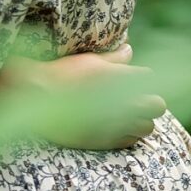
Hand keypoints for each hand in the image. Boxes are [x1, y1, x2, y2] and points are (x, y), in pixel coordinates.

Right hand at [0, 42, 166, 149]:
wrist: (33, 99)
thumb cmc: (60, 74)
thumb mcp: (89, 61)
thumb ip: (114, 59)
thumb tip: (130, 50)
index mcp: (120, 78)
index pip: (150, 78)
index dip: (142, 80)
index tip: (133, 81)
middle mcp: (123, 102)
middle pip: (158, 105)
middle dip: (151, 102)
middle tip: (138, 102)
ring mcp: (115, 123)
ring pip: (148, 127)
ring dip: (141, 121)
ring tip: (127, 117)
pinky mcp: (105, 141)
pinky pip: (131, 140)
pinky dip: (128, 135)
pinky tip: (116, 128)